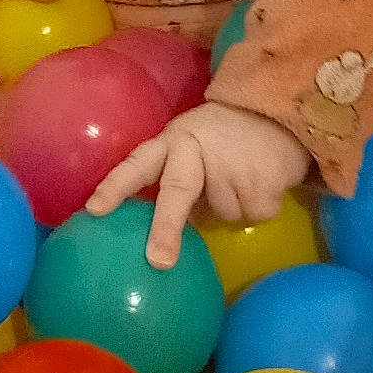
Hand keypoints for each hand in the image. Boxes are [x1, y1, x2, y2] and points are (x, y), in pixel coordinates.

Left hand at [87, 100, 309, 268]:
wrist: (277, 110)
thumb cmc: (224, 140)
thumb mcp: (192, 152)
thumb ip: (178, 185)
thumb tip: (162, 236)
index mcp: (172, 142)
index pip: (137, 165)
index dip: (116, 187)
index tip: (94, 211)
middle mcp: (197, 150)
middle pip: (178, 191)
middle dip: (166, 227)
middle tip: (159, 261)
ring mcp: (232, 163)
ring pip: (224, 212)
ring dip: (233, 207)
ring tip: (244, 177)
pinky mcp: (264, 177)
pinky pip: (255, 214)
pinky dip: (259, 207)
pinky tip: (264, 181)